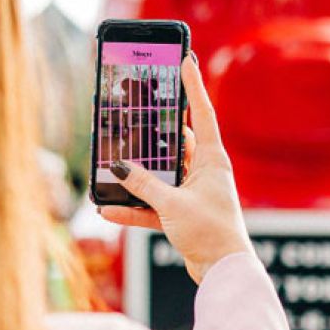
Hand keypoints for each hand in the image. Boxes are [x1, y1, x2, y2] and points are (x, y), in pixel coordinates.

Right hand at [100, 53, 253, 282]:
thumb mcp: (173, 204)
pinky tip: (108, 209)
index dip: (192, 85)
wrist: (222, 271)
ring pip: (159, 173)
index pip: (200, 113)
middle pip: (174, 141)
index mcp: (211, 159)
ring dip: (137, 173)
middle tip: (135, 108)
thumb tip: (119, 167)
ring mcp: (192, 192)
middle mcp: (203, 171)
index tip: (186, 58)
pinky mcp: (181, 214)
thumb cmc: (210, 232)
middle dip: (152, 130)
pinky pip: (152, 204)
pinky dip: (133, 207)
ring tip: (113, 161)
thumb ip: (144, 185)